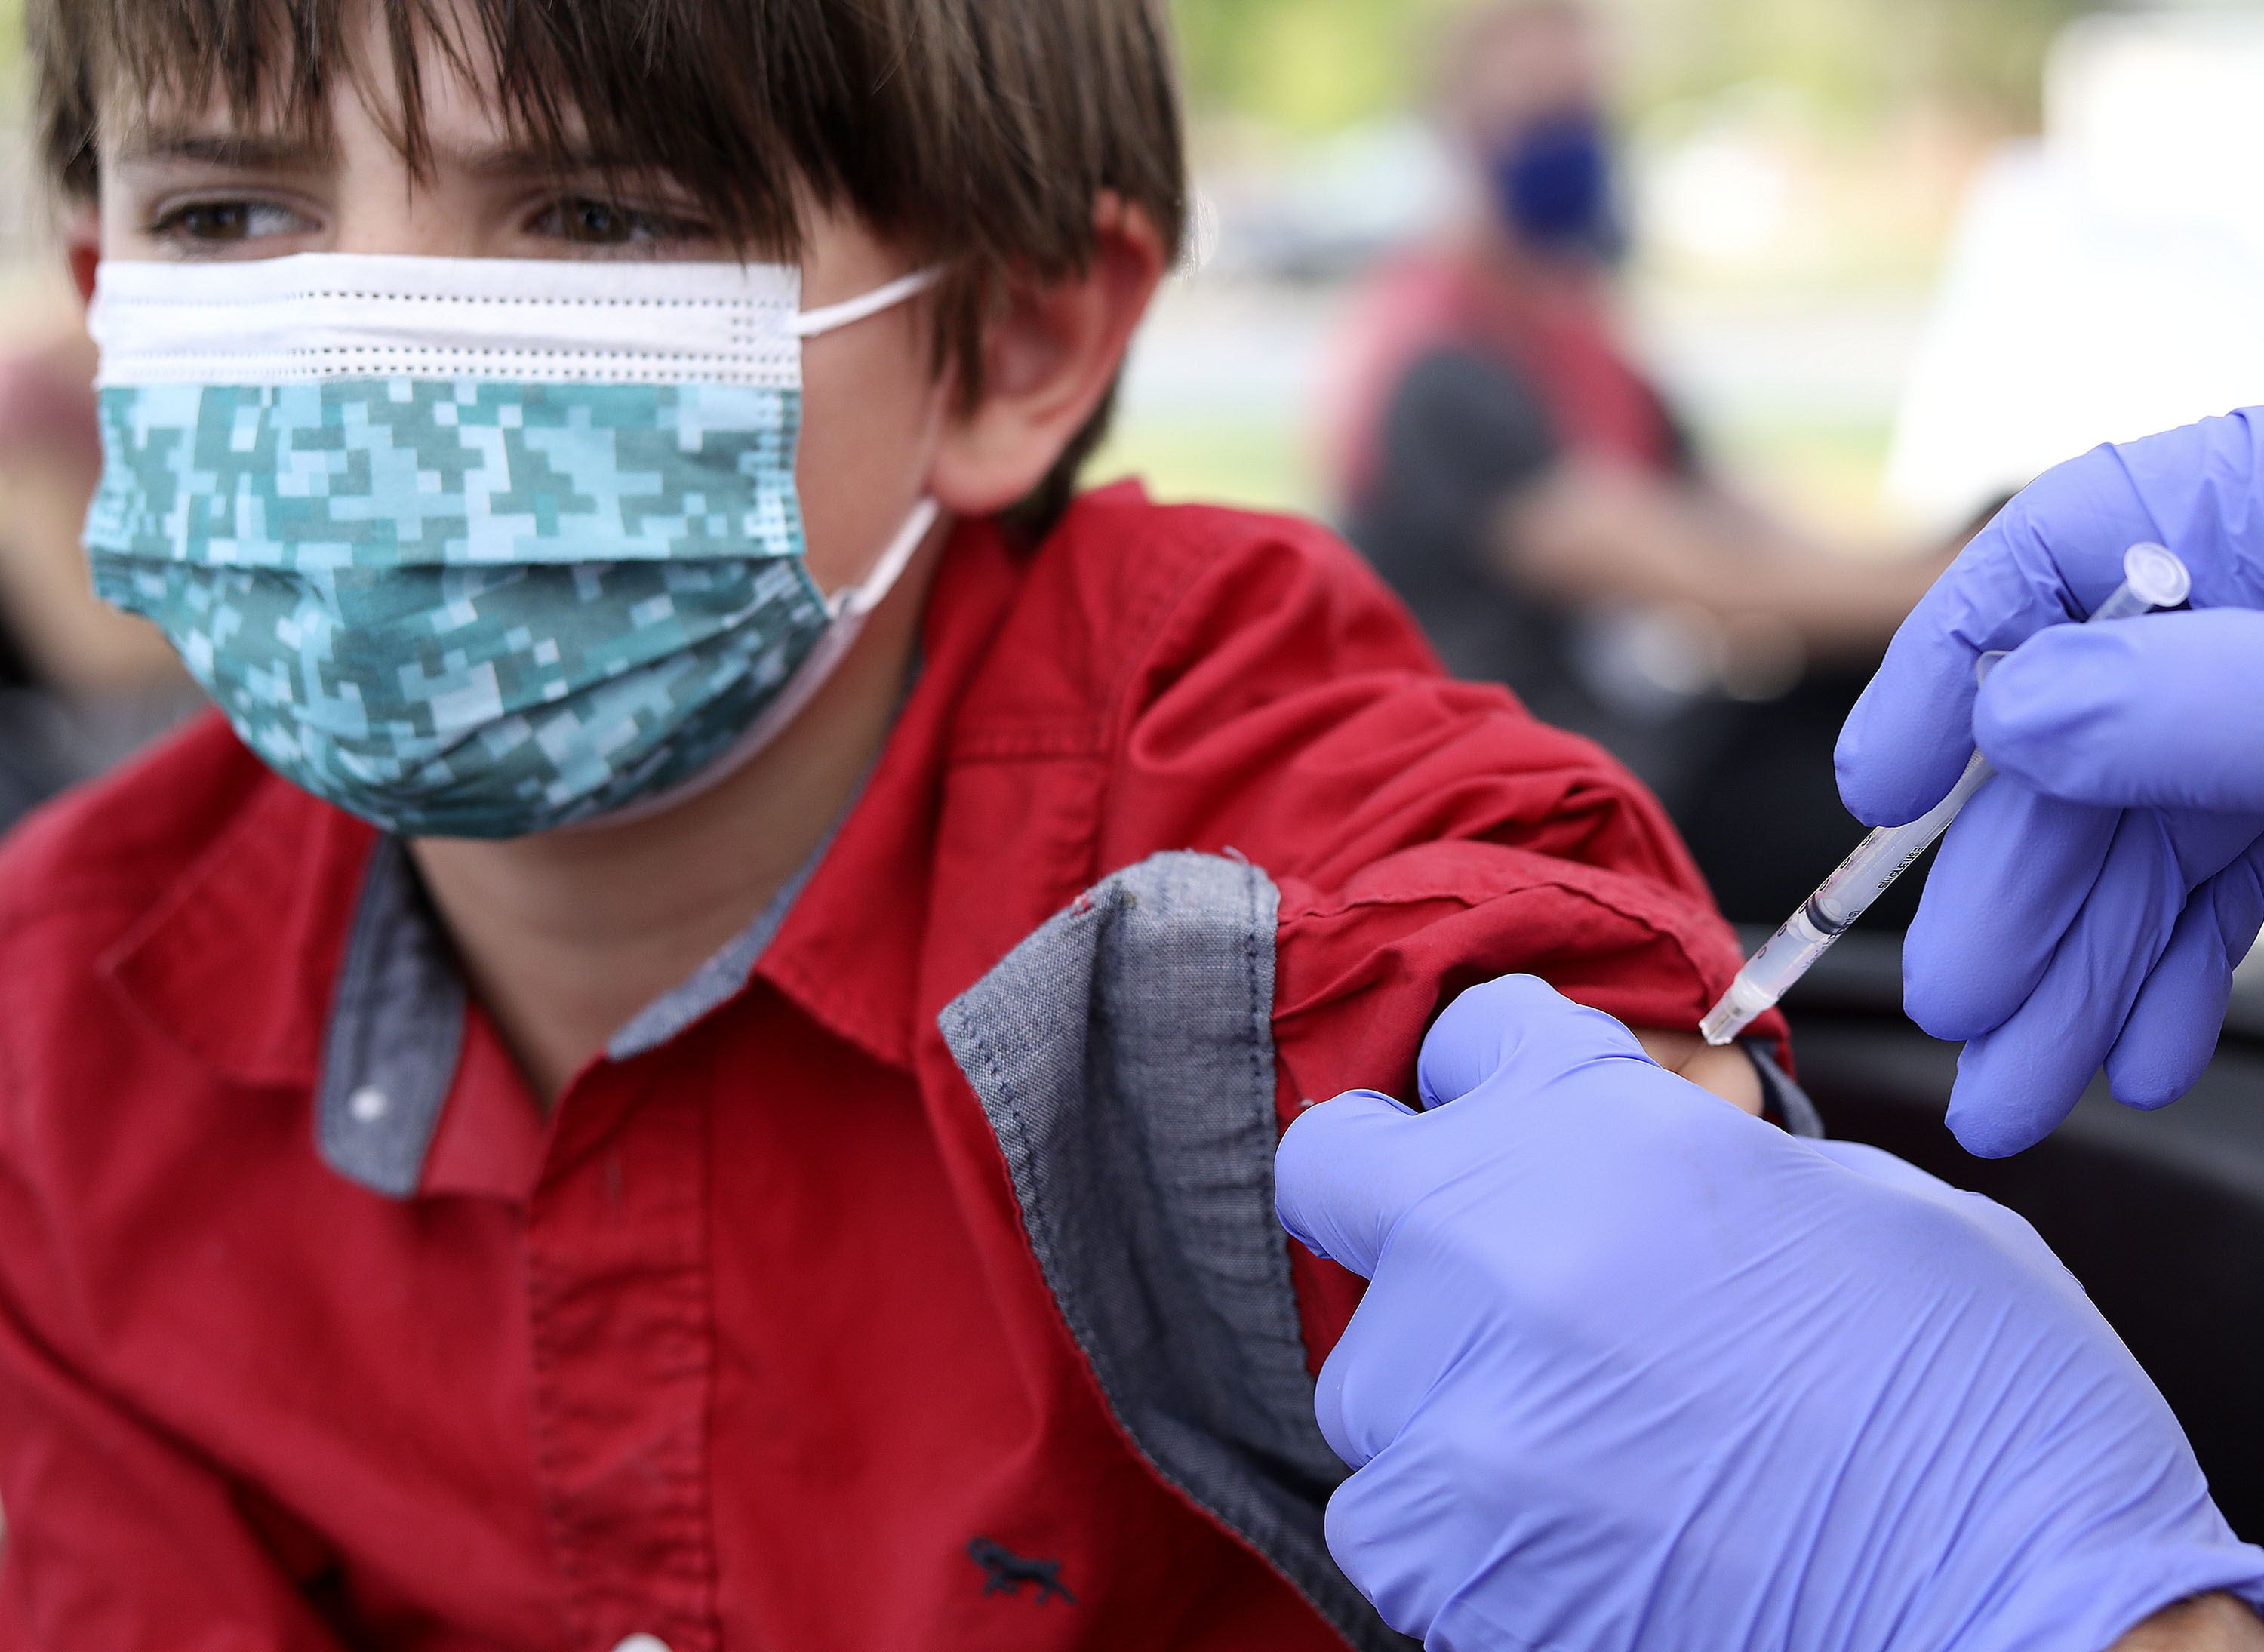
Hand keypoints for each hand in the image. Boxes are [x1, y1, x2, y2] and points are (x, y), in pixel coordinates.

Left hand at [1275, 975, 2263, 1651]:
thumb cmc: (1985, 1414)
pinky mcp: (1443, 1546)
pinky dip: (1452, 1523)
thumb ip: (1709, 1158)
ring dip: (1443, 1389)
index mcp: (1608, 1124)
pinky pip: (1385, 1511)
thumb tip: (1653, 1154)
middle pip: (1340, 1168)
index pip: (1467, 1036)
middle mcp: (1502, 1240)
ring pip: (1366, 1365)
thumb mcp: (1863, 1208)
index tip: (1518, 1124)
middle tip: (1476, 1261)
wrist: (2030, 1620)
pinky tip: (1561, 1531)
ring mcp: (1458, 1396)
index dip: (1498, 1080)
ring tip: (1574, 1437)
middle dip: (1394, 1197)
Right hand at [1837, 414, 2263, 1155]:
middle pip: (2080, 748)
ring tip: (2022, 1090)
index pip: (2050, 563)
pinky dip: (2173, 974)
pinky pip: (2220, 886)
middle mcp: (2236, 614)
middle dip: (2017, 902)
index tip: (1880, 789)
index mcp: (2240, 507)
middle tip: (1959, 1010)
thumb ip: (2201, 688)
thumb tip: (2018, 716)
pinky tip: (2137, 1049)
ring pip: (2141, 845)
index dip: (1942, 678)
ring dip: (2078, 977)